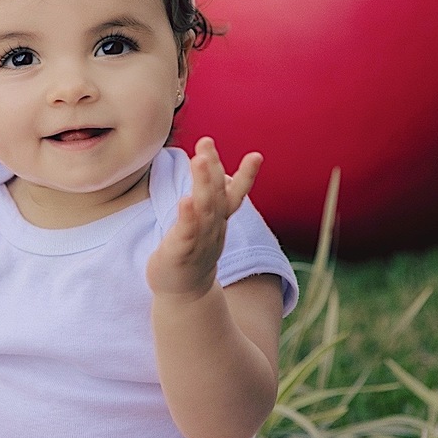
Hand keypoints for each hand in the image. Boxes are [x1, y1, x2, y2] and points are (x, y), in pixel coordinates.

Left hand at [146, 137, 261, 299]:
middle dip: (212, 168)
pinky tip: (185, 200)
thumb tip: (221, 171)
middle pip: (216, 196)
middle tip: (207, 143)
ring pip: (204, 211)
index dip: (246, 176)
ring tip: (198, 160)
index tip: (257, 156)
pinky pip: (185, 233)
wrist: (185, 293)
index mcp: (219, 220)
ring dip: (203, 185)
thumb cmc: (193, 250)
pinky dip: (187, 217)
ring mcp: (198, 241)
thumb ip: (215, 197)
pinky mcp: (180, 253)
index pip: (234, 195)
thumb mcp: (208, 223)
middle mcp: (213, 229)